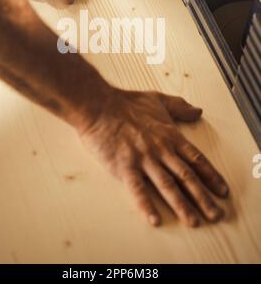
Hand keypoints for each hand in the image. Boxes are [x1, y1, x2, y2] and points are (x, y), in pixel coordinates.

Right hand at [80, 88, 228, 226]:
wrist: (99, 106)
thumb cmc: (126, 103)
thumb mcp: (157, 100)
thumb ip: (178, 107)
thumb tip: (197, 110)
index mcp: (170, 135)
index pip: (196, 159)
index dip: (211, 176)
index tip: (222, 191)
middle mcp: (161, 150)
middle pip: (187, 177)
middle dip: (203, 197)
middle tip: (216, 215)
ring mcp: (143, 159)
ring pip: (167, 185)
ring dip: (182, 205)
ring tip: (194, 222)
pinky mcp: (124, 166)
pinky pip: (138, 189)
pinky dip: (146, 205)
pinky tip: (154, 220)